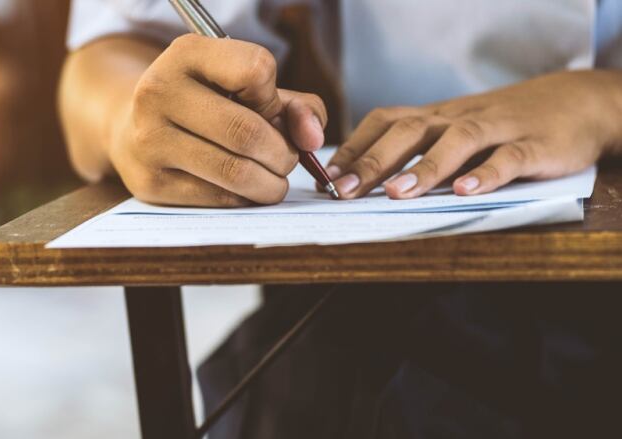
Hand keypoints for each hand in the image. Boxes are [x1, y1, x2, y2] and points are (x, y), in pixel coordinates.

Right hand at [111, 34, 326, 206]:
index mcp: (186, 54)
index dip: (276, 99)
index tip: (269, 111)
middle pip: (247, 132)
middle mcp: (159, 91)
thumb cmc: (205, 106)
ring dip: (271, 184)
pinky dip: (246, 199)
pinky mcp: (150, 183)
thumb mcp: (246, 89)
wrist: (133, 128)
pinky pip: (219, 199)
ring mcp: (149, 139)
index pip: (256, 70)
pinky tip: (244, 190)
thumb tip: (313, 138)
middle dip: (283, 154)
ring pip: (235, 172)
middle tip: (286, 160)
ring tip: (273, 180)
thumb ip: (295, 105)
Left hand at [328, 70, 621, 199]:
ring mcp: (497, 129)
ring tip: (396, 193)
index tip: (324, 176)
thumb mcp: (454, 130)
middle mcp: (458, 118)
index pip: (385, 122)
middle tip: (343, 191)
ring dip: (424, 167)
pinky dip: (486, 174)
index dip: (354, 147)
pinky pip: (508, 158)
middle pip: (411, 130)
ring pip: (457, 141)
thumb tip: (363, 180)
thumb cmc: (500, 125)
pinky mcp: (534, 145)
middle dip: (372, 160)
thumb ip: (418, 150)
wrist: (575, 102)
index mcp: (436, 117)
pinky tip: (465, 191)